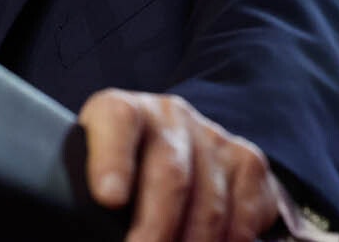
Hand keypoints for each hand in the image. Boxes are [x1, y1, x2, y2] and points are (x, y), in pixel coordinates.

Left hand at [78, 88, 282, 241]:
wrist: (169, 154)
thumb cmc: (118, 176)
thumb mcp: (92, 176)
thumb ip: (91, 196)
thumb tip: (92, 221)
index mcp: (119, 110)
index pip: (118, 121)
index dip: (113, 160)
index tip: (109, 199)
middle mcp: (168, 116)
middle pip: (170, 173)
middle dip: (156, 227)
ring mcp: (212, 136)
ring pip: (209, 202)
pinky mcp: (247, 162)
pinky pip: (244, 213)